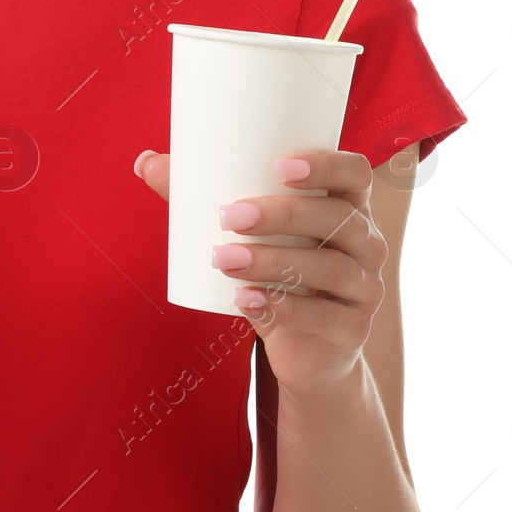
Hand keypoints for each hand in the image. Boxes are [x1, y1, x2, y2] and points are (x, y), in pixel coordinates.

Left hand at [133, 148, 386, 401]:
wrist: (307, 349)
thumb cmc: (277, 270)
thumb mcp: (249, 234)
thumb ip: (200, 197)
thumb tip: (144, 162)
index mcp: (347, 207)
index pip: (354, 175)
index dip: (325, 165)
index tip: (279, 165)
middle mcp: (366, 244)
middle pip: (337, 220)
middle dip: (282, 214)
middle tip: (228, 217)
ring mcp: (364, 289)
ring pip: (328, 268)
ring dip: (272, 261)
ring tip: (223, 259)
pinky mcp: (351, 329)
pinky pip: (321, 317)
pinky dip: (281, 308)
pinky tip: (245, 301)